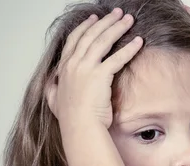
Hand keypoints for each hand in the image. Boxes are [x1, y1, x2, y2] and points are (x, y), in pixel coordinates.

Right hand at [46, 8, 143, 130]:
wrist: (79, 128)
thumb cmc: (71, 119)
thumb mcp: (54, 101)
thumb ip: (52, 90)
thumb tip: (50, 85)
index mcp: (64, 68)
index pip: (75, 40)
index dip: (85, 27)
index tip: (94, 18)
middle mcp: (73, 64)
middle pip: (91, 35)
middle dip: (106, 22)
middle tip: (117, 13)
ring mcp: (85, 69)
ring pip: (103, 41)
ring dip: (117, 28)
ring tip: (129, 20)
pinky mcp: (100, 76)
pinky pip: (117, 58)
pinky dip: (129, 48)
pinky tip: (139, 41)